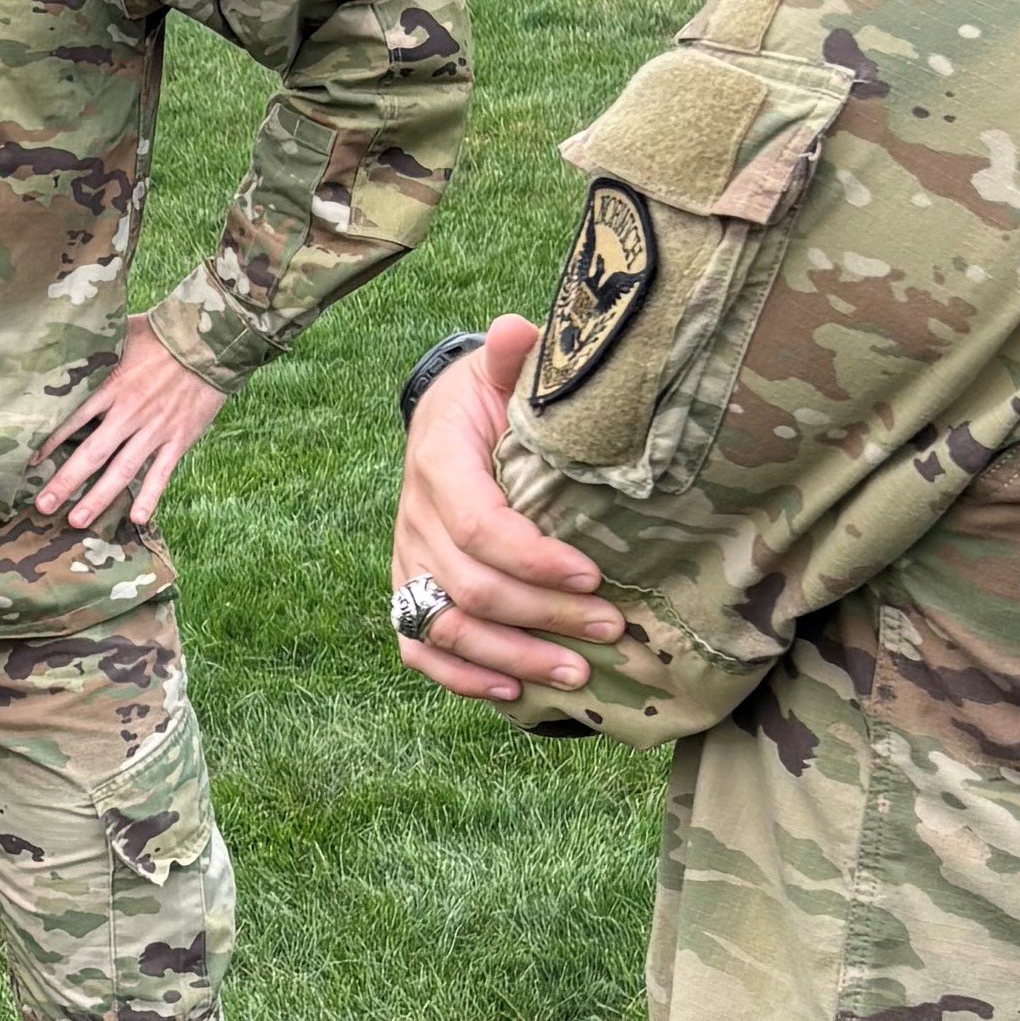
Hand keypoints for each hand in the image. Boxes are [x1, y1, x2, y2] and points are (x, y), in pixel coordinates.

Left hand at [35, 318, 226, 529]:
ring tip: (77, 521)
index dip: (49, 443)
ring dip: (98, 498)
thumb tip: (65, 335)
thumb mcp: (123, 331)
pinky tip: (137, 519)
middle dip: (65, 482)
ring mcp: (155, 430)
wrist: (211, 342)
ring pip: (122, 471)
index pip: (73, 421)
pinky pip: (162, 473)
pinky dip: (150, 497)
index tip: (28, 463)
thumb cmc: (164, 332)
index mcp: (112, 387)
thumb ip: (97, 344)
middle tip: (42, 506)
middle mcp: (130, 413)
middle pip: (92, 454)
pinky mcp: (179, 439)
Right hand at [392, 316, 620, 703]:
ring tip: (577, 673)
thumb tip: (516, 328)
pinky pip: (416, 646)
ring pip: (443, 626)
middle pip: (468, 587)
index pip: (477, 526)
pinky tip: (508, 692)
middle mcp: (412, 518)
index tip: (594, 573)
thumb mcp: (505, 372)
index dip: (532, 559)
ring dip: (510, 658)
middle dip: (543, 615)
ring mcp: (406, 561)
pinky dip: (458, 675)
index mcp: (438, 463)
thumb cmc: (492, 398)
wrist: (450, 418)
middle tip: (613, 627)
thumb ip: (514, 359)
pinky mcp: (408, 590)